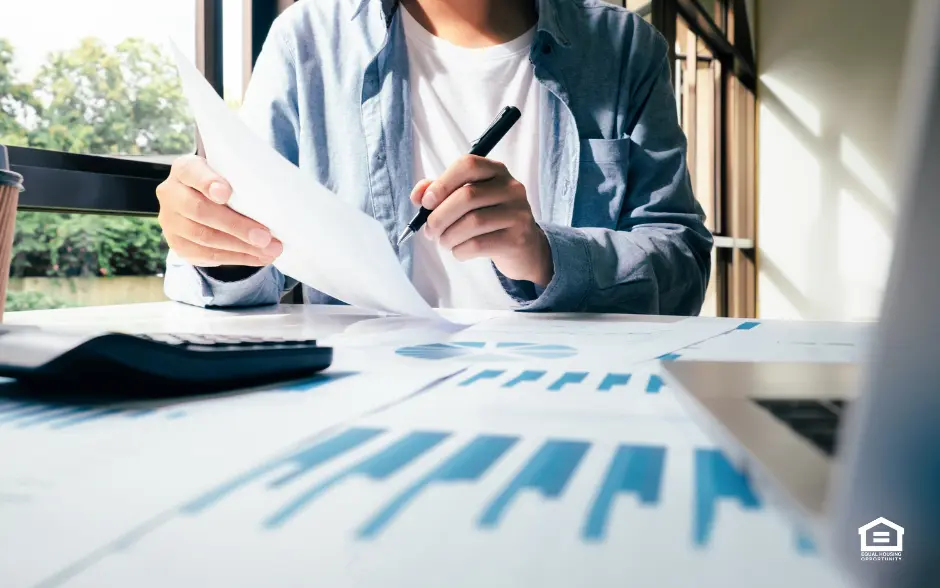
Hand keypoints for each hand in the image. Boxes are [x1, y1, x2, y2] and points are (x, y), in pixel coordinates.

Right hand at [156, 155, 282, 266]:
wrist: (204, 202)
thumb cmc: (225, 183)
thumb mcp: (229, 173)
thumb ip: (240, 180)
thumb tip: (274, 201)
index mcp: (184, 169)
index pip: (191, 172)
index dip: (208, 183)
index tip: (226, 193)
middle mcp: (171, 193)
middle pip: (201, 211)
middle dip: (237, 226)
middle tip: (265, 237)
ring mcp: (171, 221)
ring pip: (205, 238)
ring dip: (241, 247)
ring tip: (270, 250)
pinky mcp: (178, 245)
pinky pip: (208, 255)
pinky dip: (237, 258)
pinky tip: (259, 257)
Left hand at [410, 155, 553, 286]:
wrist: (523, 247)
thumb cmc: (489, 219)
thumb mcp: (467, 200)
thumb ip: (440, 192)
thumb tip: (418, 194)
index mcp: (496, 171)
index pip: (468, 164)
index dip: (442, 183)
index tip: (426, 202)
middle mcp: (511, 188)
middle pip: (467, 196)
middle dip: (439, 216)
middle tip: (430, 231)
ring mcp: (517, 213)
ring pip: (472, 222)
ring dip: (448, 236)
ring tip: (443, 242)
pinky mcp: (517, 238)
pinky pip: (479, 244)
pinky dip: (460, 250)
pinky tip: (459, 251)